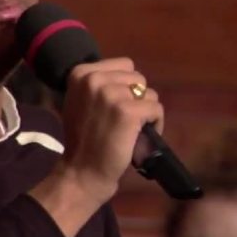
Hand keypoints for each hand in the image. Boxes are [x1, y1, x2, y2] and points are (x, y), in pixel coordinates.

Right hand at [29, 58, 162, 236]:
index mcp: (81, 73)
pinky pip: (156, 108)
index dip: (125, 86)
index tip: (116, 106)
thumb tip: (125, 79)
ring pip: (149, 93)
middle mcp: (95, 78)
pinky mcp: (128, 111)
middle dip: (136, 99)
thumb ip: (97, 86)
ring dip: (146, 111)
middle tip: (126, 121)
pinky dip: (156, 124)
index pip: (123, 65)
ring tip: (134, 129)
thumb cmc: (82, 140)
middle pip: (137, 78)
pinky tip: (141, 137)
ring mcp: (112, 94)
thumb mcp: (79, 101)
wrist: (81, 171)